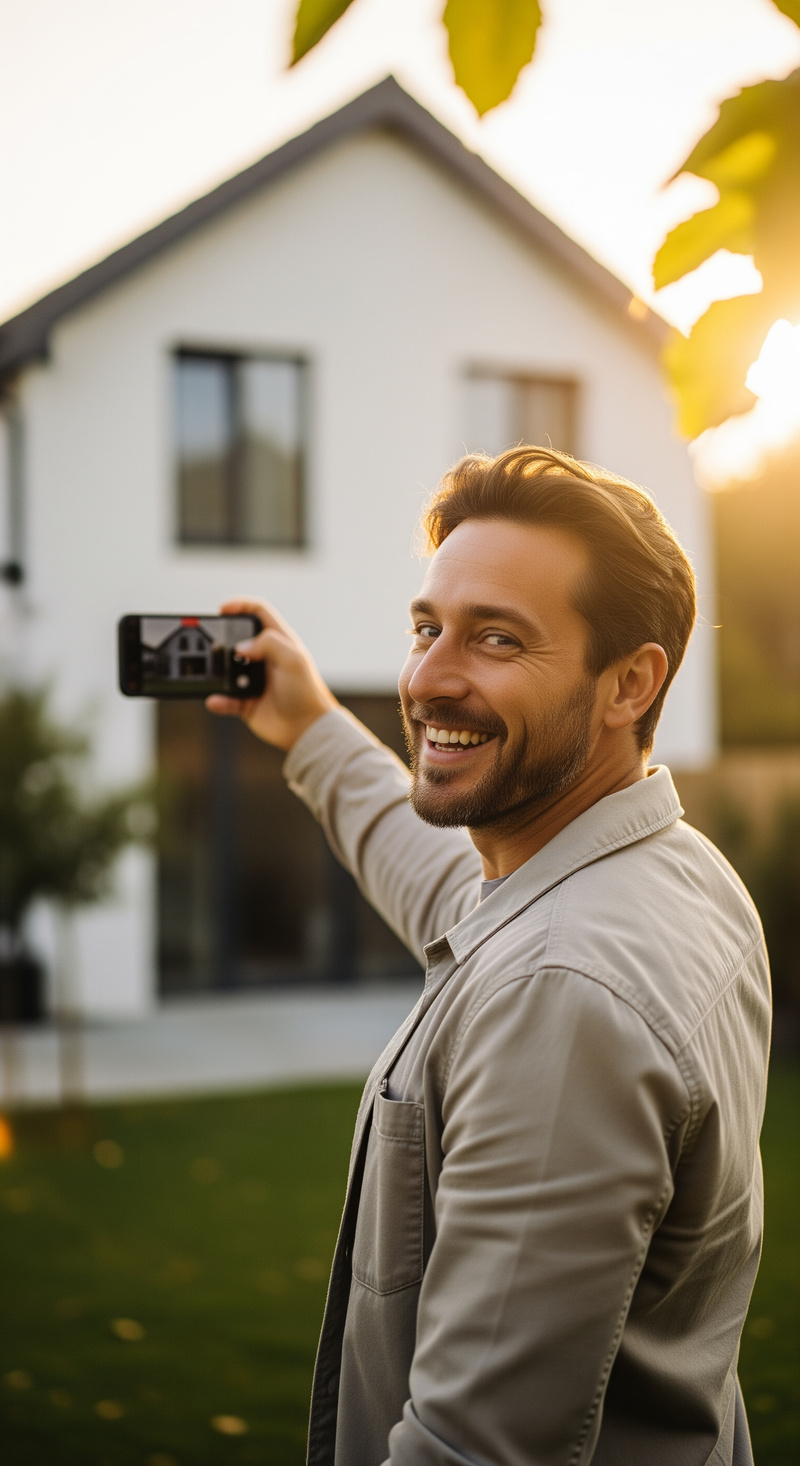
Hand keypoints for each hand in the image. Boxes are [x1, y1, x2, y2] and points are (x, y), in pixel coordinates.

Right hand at [205, 598, 337, 750]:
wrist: (307, 729)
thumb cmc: (306, 692)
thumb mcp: (293, 660)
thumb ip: (268, 643)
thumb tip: (240, 647)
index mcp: (279, 642)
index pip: (258, 613)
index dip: (240, 605)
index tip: (222, 609)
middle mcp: (264, 658)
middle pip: (237, 639)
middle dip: (221, 639)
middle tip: (210, 641)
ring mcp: (253, 680)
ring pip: (226, 670)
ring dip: (217, 671)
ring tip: (214, 674)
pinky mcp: (246, 702)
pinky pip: (225, 699)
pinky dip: (218, 700)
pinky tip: (216, 700)